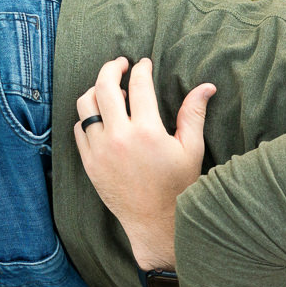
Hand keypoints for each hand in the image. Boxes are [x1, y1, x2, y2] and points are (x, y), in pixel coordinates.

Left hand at [74, 57, 215, 270]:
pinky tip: (101, 116)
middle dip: (112, 68)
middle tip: (120, 64)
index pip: (139, 86)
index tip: (144, 63)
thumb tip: (207, 86)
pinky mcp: (89, 162)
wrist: (156, 223)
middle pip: (105, 87)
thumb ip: (194, 115)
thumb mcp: (191, 150)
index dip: (141, 70)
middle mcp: (120, 138)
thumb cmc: (178, 187)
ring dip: (95, 90)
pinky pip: (79, 129)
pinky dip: (87, 117)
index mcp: (148, 132)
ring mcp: (100, 150)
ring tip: (108, 89)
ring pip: (85, 105)